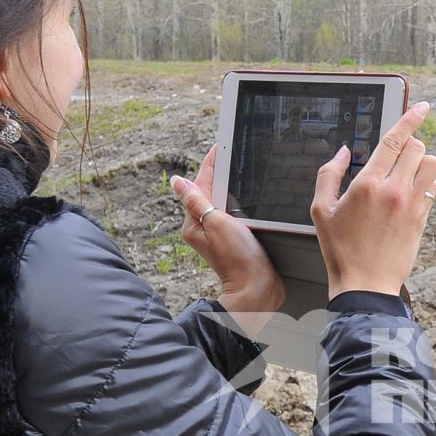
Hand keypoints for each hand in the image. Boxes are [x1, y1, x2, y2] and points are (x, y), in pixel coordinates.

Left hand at [173, 147, 285, 323]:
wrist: (257, 289)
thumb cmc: (238, 259)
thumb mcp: (215, 223)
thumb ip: (197, 200)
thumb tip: (177, 181)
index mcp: (194, 221)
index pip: (200, 183)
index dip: (211, 164)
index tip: (220, 146)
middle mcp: (203, 226)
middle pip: (210, 191)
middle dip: (219, 172)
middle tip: (231, 152)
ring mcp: (218, 233)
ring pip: (222, 201)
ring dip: (230, 186)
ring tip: (240, 168)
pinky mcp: (234, 239)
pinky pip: (233, 213)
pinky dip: (239, 201)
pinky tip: (249, 196)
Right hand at [310, 101, 435, 296]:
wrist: (366, 284)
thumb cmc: (340, 250)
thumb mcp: (321, 210)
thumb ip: (329, 174)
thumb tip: (343, 152)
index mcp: (367, 184)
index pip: (394, 140)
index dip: (410, 118)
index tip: (422, 107)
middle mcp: (394, 191)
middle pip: (417, 148)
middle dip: (410, 143)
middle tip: (399, 153)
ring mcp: (412, 205)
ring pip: (433, 165)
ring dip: (423, 161)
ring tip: (408, 170)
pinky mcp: (422, 219)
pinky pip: (434, 187)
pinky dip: (426, 182)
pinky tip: (412, 190)